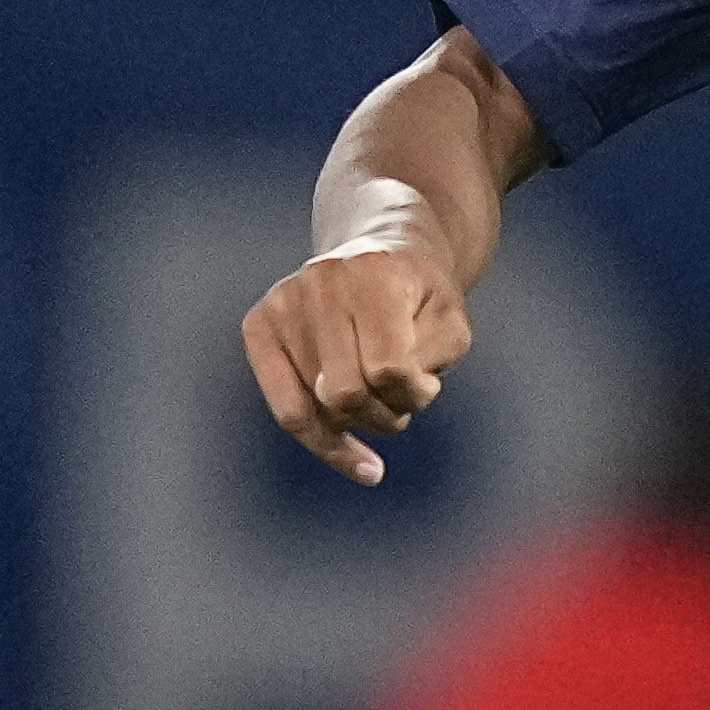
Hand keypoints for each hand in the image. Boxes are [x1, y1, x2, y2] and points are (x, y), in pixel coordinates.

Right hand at [239, 242, 473, 483]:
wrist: (386, 252)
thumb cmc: (423, 298)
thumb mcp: (452, 324)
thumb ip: (431, 360)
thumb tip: (384, 388)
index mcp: (375, 274)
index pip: (386, 368)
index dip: (413, 395)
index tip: (426, 388)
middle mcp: (322, 281)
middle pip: (345, 394)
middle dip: (384, 415)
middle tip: (403, 405)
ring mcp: (283, 300)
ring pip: (315, 408)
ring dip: (358, 423)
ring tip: (380, 401)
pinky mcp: (257, 323)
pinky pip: (286, 409)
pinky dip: (323, 440)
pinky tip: (352, 457)